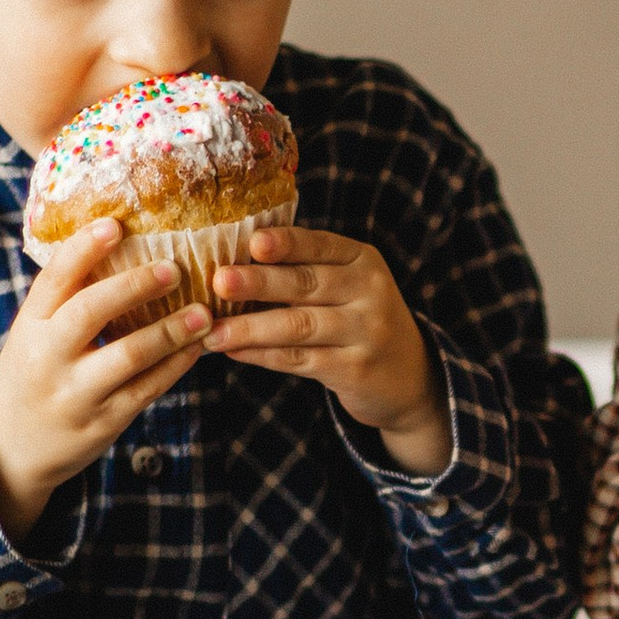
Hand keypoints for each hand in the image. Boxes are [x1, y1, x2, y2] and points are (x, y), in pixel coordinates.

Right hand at [0, 219, 208, 545]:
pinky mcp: (102, 422)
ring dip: (171, 331)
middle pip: (91, 311)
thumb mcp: (32, 336)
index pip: (54, 279)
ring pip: (128, 355)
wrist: (9, 448)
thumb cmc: (32, 375)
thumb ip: (66, 301)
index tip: (116, 224)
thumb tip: (117, 244)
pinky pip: (146, 390)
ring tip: (203, 312)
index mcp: (29, 326)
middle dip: (135, 286)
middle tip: (174, 269)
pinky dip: (175, 366)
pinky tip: (196, 347)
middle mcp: (48, 357)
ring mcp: (75, 393)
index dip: (84, 248)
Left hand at [204, 224, 451, 472]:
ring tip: (212, 331)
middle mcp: (369, 291)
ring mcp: (366, 332)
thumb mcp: (347, 285)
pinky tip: (234, 351)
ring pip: (299, 326)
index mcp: (362, 260)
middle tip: (219, 282)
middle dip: (259, 283)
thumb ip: (304, 271)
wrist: (407, 376)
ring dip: (250, 328)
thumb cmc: (357, 320)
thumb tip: (231, 262)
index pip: (321, 245)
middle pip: (306, 284)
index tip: (253, 242)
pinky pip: (300, 359)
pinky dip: (263, 355)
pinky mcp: (355, 369)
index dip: (287, 243)